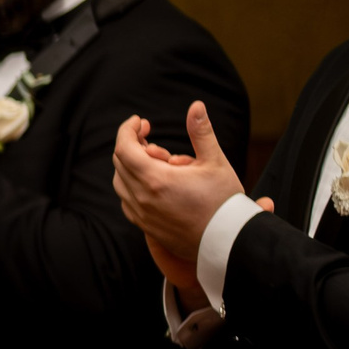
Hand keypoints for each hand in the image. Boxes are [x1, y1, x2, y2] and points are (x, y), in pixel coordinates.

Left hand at [110, 103, 252, 306]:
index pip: (124, 148)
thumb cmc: (224, 203)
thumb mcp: (215, 163)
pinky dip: (134, 185)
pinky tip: (156, 182)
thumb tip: (195, 106)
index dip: (128, 129)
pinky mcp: (144, 226)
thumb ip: (201, 133)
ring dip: (134, 166)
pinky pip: (127, 200)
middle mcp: (141, 198)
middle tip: (152, 139)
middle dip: (134, 145)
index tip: (140, 121)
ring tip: (162, 162)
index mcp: (155, 180)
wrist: (228, 243)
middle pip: (121, 162)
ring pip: (121, 181)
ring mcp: (141, 215)